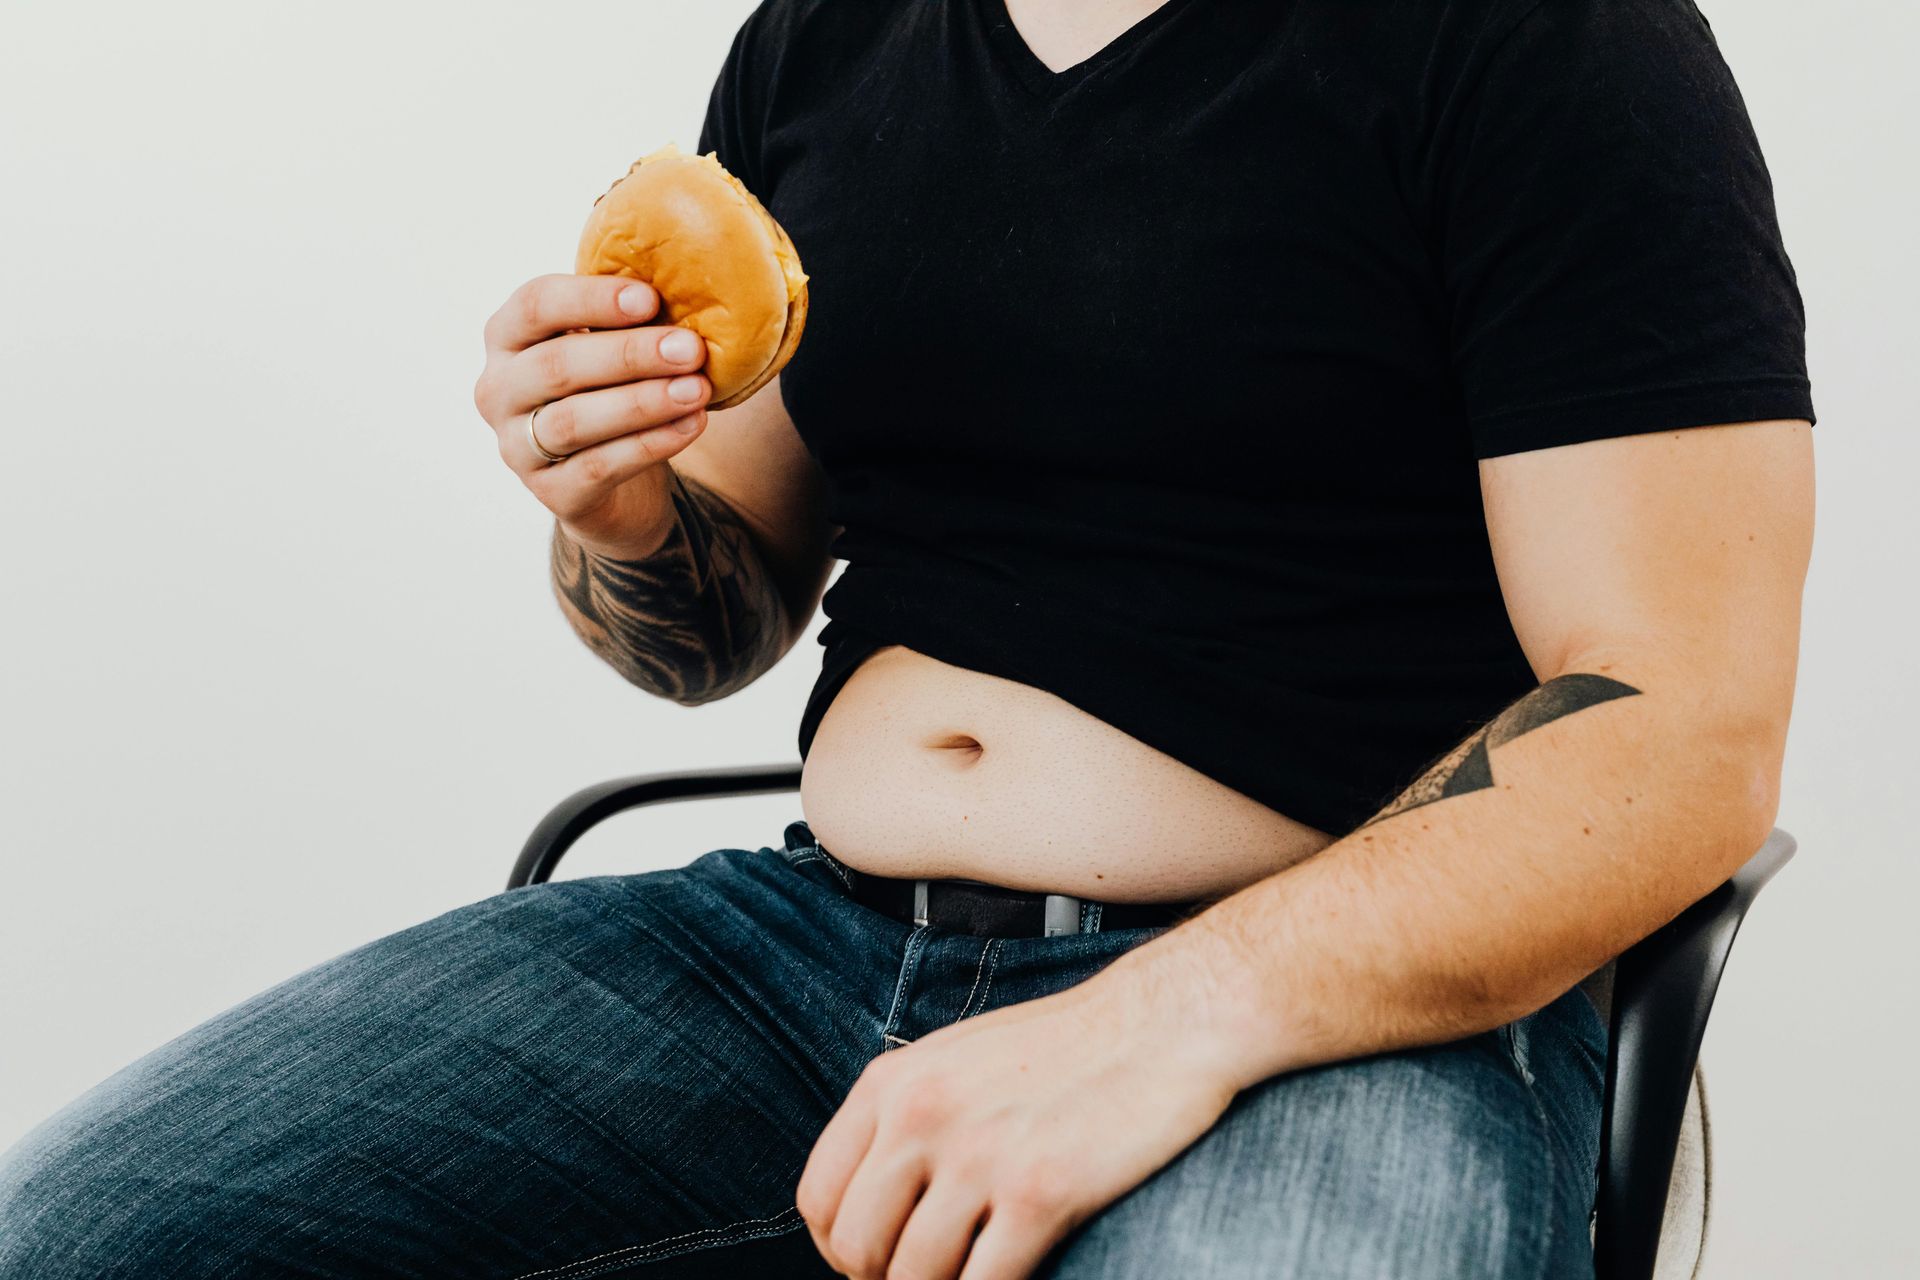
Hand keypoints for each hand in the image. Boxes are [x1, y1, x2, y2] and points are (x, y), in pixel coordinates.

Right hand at [472, 273, 711, 559]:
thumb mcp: (610, 345)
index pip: (535, 305)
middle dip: (629, 355)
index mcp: (507, 336)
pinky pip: (599, 466)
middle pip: (557, 365)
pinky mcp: (549, 494)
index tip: (651, 298)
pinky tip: (690, 425)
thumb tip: (687, 275)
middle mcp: (498, 390)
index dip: (592, 299)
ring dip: (642, 402)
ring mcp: (517, 446)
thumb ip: (627, 316)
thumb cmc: (610, 391)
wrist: (613, 485)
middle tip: (690, 348)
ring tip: (697, 390)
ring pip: (575, 421)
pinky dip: (649, 444)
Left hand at [796, 964, 1241, 1279]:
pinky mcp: (1039, 1192)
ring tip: (976, 1271)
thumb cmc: (1066, 1049)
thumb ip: (903, 1122)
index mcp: (893, 1084)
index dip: (842, 1249)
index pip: (818, 1198)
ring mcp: (979, 1154)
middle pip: (857, 1249)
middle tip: (932, 1274)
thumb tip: (869, 1208)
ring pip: (914, 1277)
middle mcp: (922, 1115)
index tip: (879, 1261)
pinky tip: (1018, 1274)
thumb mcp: (955, 1061)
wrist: (1162, 1023)